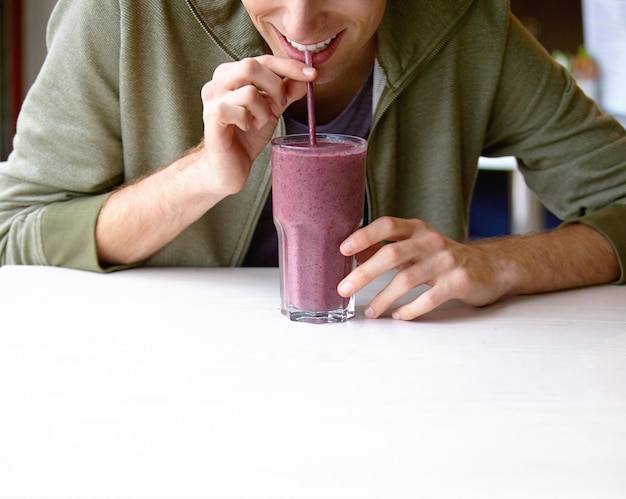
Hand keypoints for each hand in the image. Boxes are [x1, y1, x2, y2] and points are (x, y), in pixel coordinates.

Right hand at [200, 55, 315, 196]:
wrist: (228, 167)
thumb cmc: (246, 138)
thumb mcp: (272, 110)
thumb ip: (286, 93)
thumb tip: (307, 76)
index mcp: (231, 74)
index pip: (262, 59)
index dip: (288, 66)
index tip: (312, 74)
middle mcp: (218, 81)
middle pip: (251, 65)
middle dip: (275, 87)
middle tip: (280, 106)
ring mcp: (212, 98)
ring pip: (249, 91)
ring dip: (262, 111)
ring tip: (257, 123)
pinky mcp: (212, 116)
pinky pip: (240, 110)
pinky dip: (249, 121)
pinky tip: (245, 129)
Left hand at [337, 217, 509, 319]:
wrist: (491, 267)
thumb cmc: (445, 257)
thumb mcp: (417, 247)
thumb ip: (388, 249)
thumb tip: (355, 255)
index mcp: (417, 229)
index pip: (387, 225)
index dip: (364, 236)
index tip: (344, 249)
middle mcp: (431, 242)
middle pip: (392, 254)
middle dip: (364, 273)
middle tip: (345, 288)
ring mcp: (446, 261)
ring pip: (407, 279)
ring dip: (384, 298)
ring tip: (371, 312)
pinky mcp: (458, 282)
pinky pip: (428, 298)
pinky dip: (410, 310)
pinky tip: (399, 315)